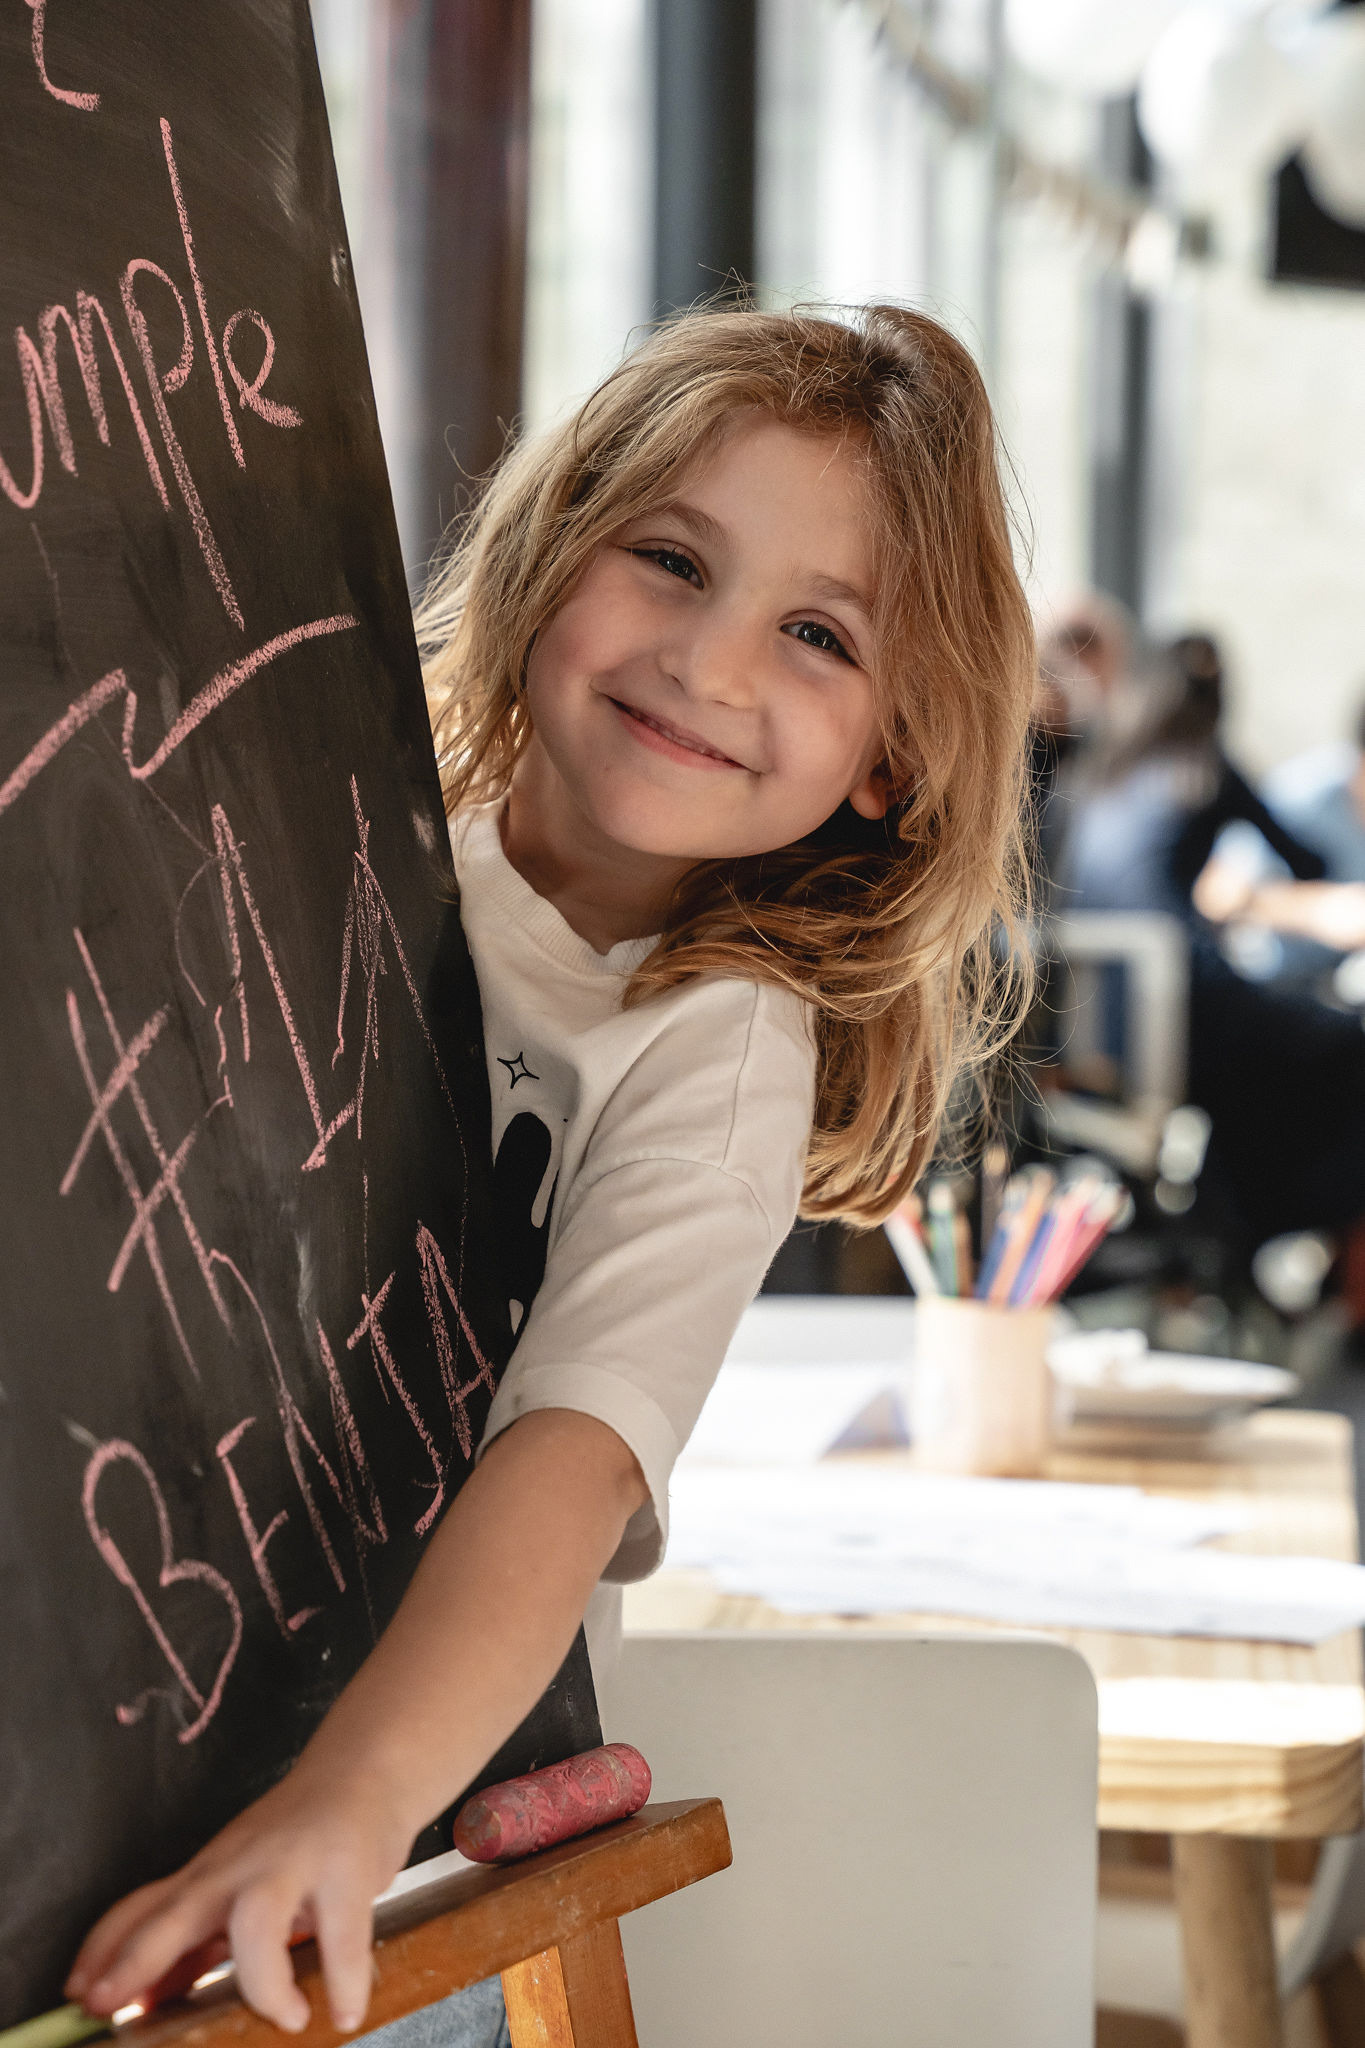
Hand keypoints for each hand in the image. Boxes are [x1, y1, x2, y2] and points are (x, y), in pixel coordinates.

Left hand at [64, 1760, 414, 2033]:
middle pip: (176, 1913)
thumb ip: (195, 1939)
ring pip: (256, 1922)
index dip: (103, 1954)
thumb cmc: (297, 1837)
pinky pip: (343, 1935)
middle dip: (136, 1962)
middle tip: (113, 2009)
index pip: (140, 1909)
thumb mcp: (237, 1883)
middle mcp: (239, 1867)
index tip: (78, 1997)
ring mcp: (292, 1865)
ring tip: (287, 2018)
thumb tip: (146, 2000)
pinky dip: (345, 1981)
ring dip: (264, 1983)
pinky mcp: (347, 1869)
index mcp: (208, 1875)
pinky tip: (346, 2011)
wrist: (363, 1767)